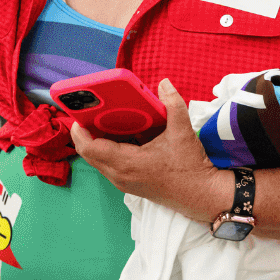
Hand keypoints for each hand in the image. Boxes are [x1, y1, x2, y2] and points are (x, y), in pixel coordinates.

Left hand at [70, 80, 223, 218]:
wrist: (201, 195)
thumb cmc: (190, 168)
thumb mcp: (182, 133)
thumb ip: (173, 105)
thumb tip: (165, 84)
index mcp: (126, 163)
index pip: (90, 148)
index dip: (79, 132)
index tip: (78, 116)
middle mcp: (119, 175)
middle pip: (89, 154)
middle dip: (86, 134)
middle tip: (90, 115)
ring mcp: (123, 182)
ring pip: (98, 161)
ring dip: (97, 143)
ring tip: (104, 123)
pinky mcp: (129, 185)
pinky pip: (108, 167)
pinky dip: (108, 152)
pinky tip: (122, 138)